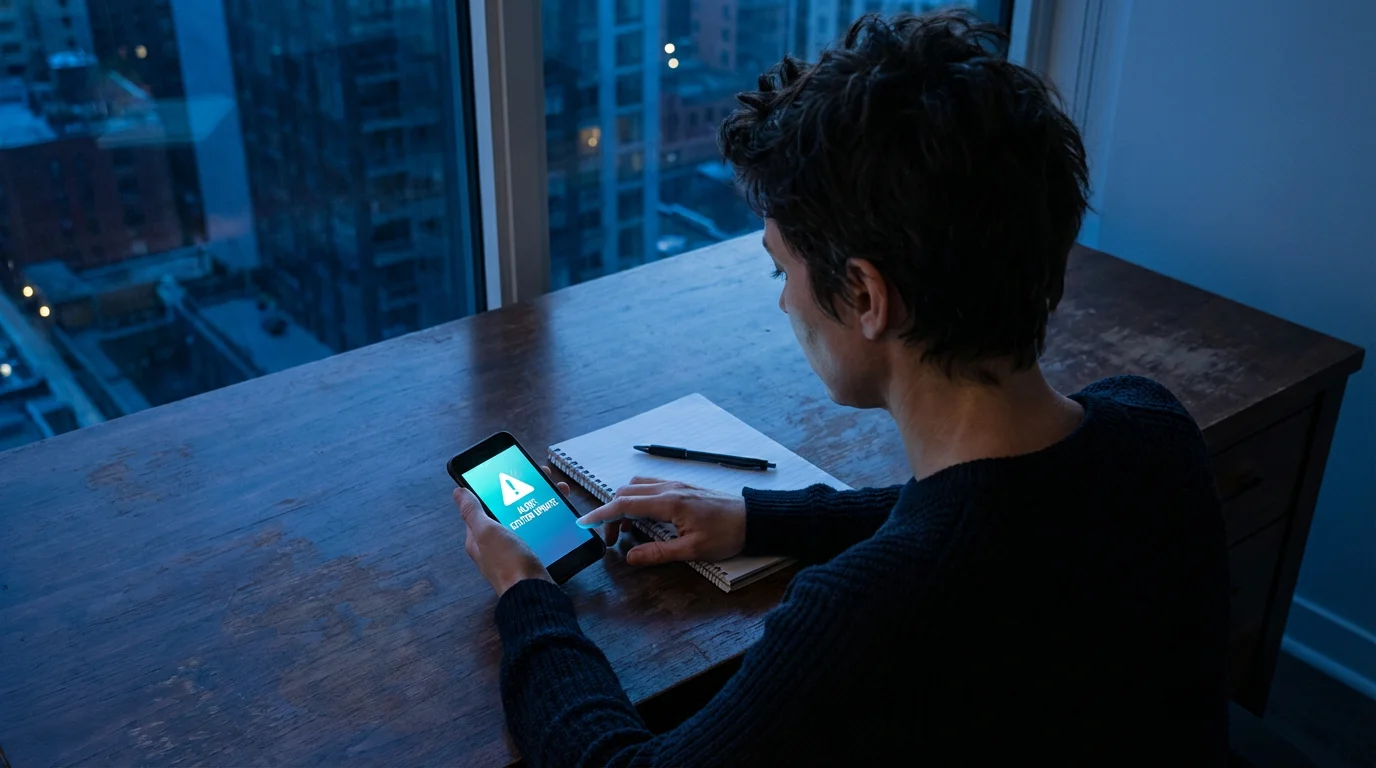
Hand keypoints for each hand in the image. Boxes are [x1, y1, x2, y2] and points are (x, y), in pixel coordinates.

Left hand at [453, 467, 572, 596]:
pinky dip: (547, 519)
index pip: (485, 504)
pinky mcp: (531, 556)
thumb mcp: (487, 532)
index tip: (515, 472)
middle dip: (525, 492)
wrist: (533, 593)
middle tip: (544, 478)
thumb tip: (458, 492)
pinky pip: (538, 531)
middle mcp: (494, 544)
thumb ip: (473, 512)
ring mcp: (514, 550)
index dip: (499, 486)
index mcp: (479, 537)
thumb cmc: (508, 564)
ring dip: (540, 502)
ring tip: (557, 491)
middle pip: (509, 509)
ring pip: (527, 518)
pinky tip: (558, 513)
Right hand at [575, 477, 746, 565]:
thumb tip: (631, 557)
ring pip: (636, 487)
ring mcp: (675, 485)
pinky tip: (646, 519)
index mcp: (669, 502)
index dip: (601, 514)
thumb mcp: (692, 550)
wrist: (753, 518)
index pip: (624, 504)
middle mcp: (669, 488)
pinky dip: (638, 500)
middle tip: (613, 540)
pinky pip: (650, 488)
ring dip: (625, 505)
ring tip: (629, 531)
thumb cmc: (727, 533)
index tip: (584, 523)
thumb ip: (658, 553)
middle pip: (626, 493)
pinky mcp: (682, 488)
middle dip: (611, 514)